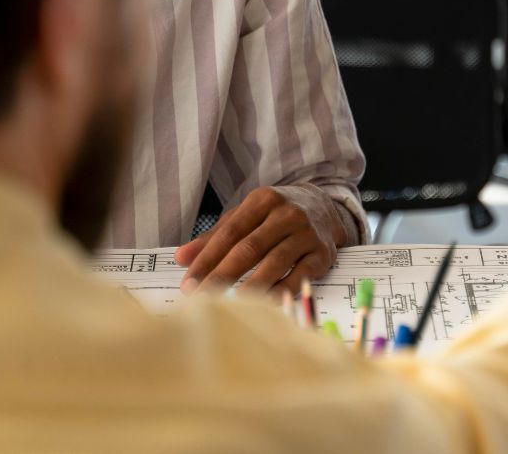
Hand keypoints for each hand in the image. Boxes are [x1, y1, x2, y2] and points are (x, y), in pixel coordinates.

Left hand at [174, 186, 344, 294]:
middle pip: (250, 248)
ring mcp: (307, 234)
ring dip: (250, 287)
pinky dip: (281, 293)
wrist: (325, 207)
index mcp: (263, 200)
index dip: (207, 259)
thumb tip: (182, 257)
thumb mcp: (246, 216)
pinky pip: (299, 277)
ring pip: (274, 263)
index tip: (189, 283)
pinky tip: (264, 305)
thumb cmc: (277, 214)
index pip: (229, 233)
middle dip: (222, 276)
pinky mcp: (322, 254)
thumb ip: (215, 236)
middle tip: (202, 299)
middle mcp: (287, 214)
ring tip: (230, 307)